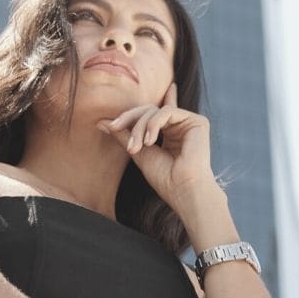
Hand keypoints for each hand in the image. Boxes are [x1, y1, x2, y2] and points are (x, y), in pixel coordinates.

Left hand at [98, 82, 215, 210]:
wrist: (182, 189)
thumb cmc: (163, 178)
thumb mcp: (138, 152)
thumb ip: (123, 135)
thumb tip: (101, 122)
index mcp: (171, 134)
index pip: (155, 114)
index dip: (140, 108)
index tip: (116, 115)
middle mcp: (181, 126)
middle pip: (149, 110)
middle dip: (129, 119)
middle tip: (114, 128)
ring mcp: (189, 123)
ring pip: (155, 110)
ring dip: (139, 126)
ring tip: (136, 147)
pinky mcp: (197, 122)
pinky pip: (167, 112)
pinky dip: (153, 124)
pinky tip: (150, 141)